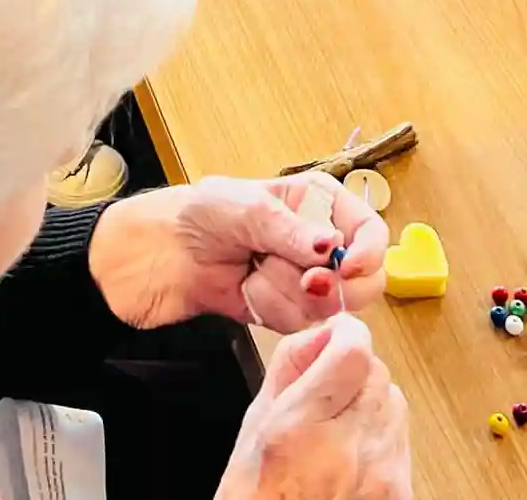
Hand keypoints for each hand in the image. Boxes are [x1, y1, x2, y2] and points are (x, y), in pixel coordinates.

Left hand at [88, 173, 388, 332]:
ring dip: (286, 293)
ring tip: (253, 272)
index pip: (369, 230)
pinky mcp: (283, 311)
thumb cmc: (200, 214)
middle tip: (298, 276)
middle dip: (328, 283)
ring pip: (329, 307)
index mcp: (316, 202)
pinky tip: (246, 292)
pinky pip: (299, 325)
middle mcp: (317, 241)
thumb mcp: (247, 210)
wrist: (157, 254)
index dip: (367, 252)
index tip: (344, 266)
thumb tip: (331, 248)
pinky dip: (271, 310)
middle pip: (364, 279)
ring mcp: (301, 279)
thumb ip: (291, 231)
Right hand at [215, 314, 413, 499]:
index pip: (354, 349)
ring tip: (338, 431)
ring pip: (395, 403)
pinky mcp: (400, 496)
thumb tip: (322, 333)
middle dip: (354, 371)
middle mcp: (349, 451)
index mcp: (302, 428)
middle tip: (328, 391)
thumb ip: (290, 366)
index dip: (345, 334)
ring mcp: (381, 477)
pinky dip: (381, 439)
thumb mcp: (253, 425)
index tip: (335, 337)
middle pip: (378, 371)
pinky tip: (351, 459)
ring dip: (371, 404)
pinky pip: (402, 441)